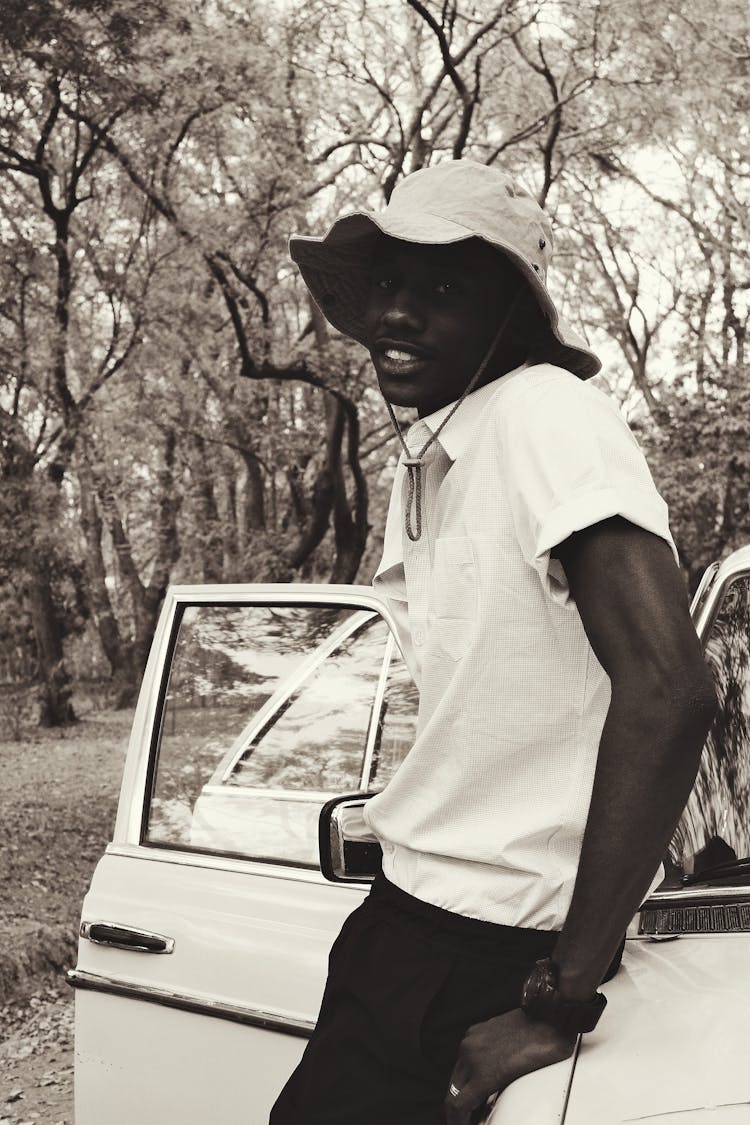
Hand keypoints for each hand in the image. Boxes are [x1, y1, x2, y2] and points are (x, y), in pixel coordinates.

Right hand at [444, 1008, 576, 1124]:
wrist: (550, 1018)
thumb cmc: (544, 1052)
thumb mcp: (520, 1083)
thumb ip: (497, 1097)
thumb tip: (488, 1107)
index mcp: (483, 1073)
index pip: (457, 1105)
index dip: (457, 1120)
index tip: (463, 1124)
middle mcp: (471, 1055)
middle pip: (452, 1090)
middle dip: (457, 1108)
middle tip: (467, 1118)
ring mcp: (472, 1040)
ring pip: (456, 1071)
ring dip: (462, 1088)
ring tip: (474, 1100)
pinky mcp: (475, 1030)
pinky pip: (465, 1055)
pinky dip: (468, 1069)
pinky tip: (479, 1076)